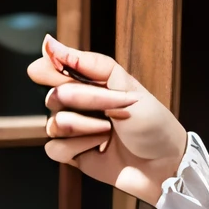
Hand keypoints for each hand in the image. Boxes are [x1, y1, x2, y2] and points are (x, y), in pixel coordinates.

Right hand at [28, 35, 188, 201]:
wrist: (165, 165)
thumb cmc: (153, 124)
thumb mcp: (128, 88)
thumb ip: (90, 65)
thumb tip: (50, 43)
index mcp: (95, 84)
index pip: (58, 68)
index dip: (49, 68)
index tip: (43, 70)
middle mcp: (81, 106)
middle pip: (55, 95)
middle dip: (81, 99)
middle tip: (108, 106)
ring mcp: (76, 131)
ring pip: (53, 123)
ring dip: (82, 126)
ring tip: (107, 131)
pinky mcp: (74, 155)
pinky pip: (54, 149)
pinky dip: (76, 147)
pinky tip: (97, 148)